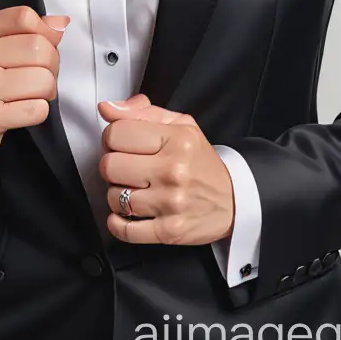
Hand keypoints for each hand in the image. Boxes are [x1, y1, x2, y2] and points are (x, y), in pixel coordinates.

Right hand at [0, 5, 69, 164]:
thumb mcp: (3, 46)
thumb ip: (33, 30)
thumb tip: (60, 23)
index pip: (24, 17)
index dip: (45, 32)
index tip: (44, 45)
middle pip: (38, 48)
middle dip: (51, 65)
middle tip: (41, 75)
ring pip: (42, 80)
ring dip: (47, 90)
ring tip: (32, 93)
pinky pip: (37, 109)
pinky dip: (39, 111)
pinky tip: (22, 110)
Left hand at [96, 95, 234, 245]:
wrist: (233, 199)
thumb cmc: (202, 163)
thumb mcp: (180, 126)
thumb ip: (142, 113)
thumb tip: (107, 108)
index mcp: (176, 139)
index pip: (117, 133)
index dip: (112, 138)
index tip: (120, 143)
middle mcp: (173, 170)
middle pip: (110, 166)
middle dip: (112, 166)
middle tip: (125, 167)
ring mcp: (170, 202)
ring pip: (114, 197)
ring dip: (118, 194)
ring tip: (133, 189)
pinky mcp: (169, 231)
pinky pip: (124, 230)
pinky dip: (118, 223)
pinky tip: (127, 214)